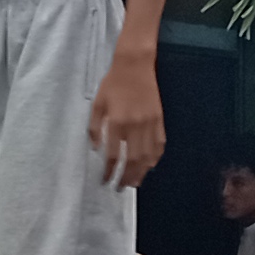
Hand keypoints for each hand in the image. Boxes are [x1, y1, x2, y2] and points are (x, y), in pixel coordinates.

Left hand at [88, 52, 164, 187]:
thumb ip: (95, 127)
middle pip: (132, 160)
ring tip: (135, 183)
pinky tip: (150, 166)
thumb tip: (95, 149)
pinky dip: (155, 158)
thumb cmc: (113, 83)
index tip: (105, 181)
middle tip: (120, 188)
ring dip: (141, 172)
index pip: (112, 155)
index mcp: (116, 122)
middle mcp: (134, 125)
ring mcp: (149, 124)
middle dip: (126, 177)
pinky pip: (159, 144)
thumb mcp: (97, 103)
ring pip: (147, 156)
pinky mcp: (159, 120)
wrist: (135, 66)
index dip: (108, 171)